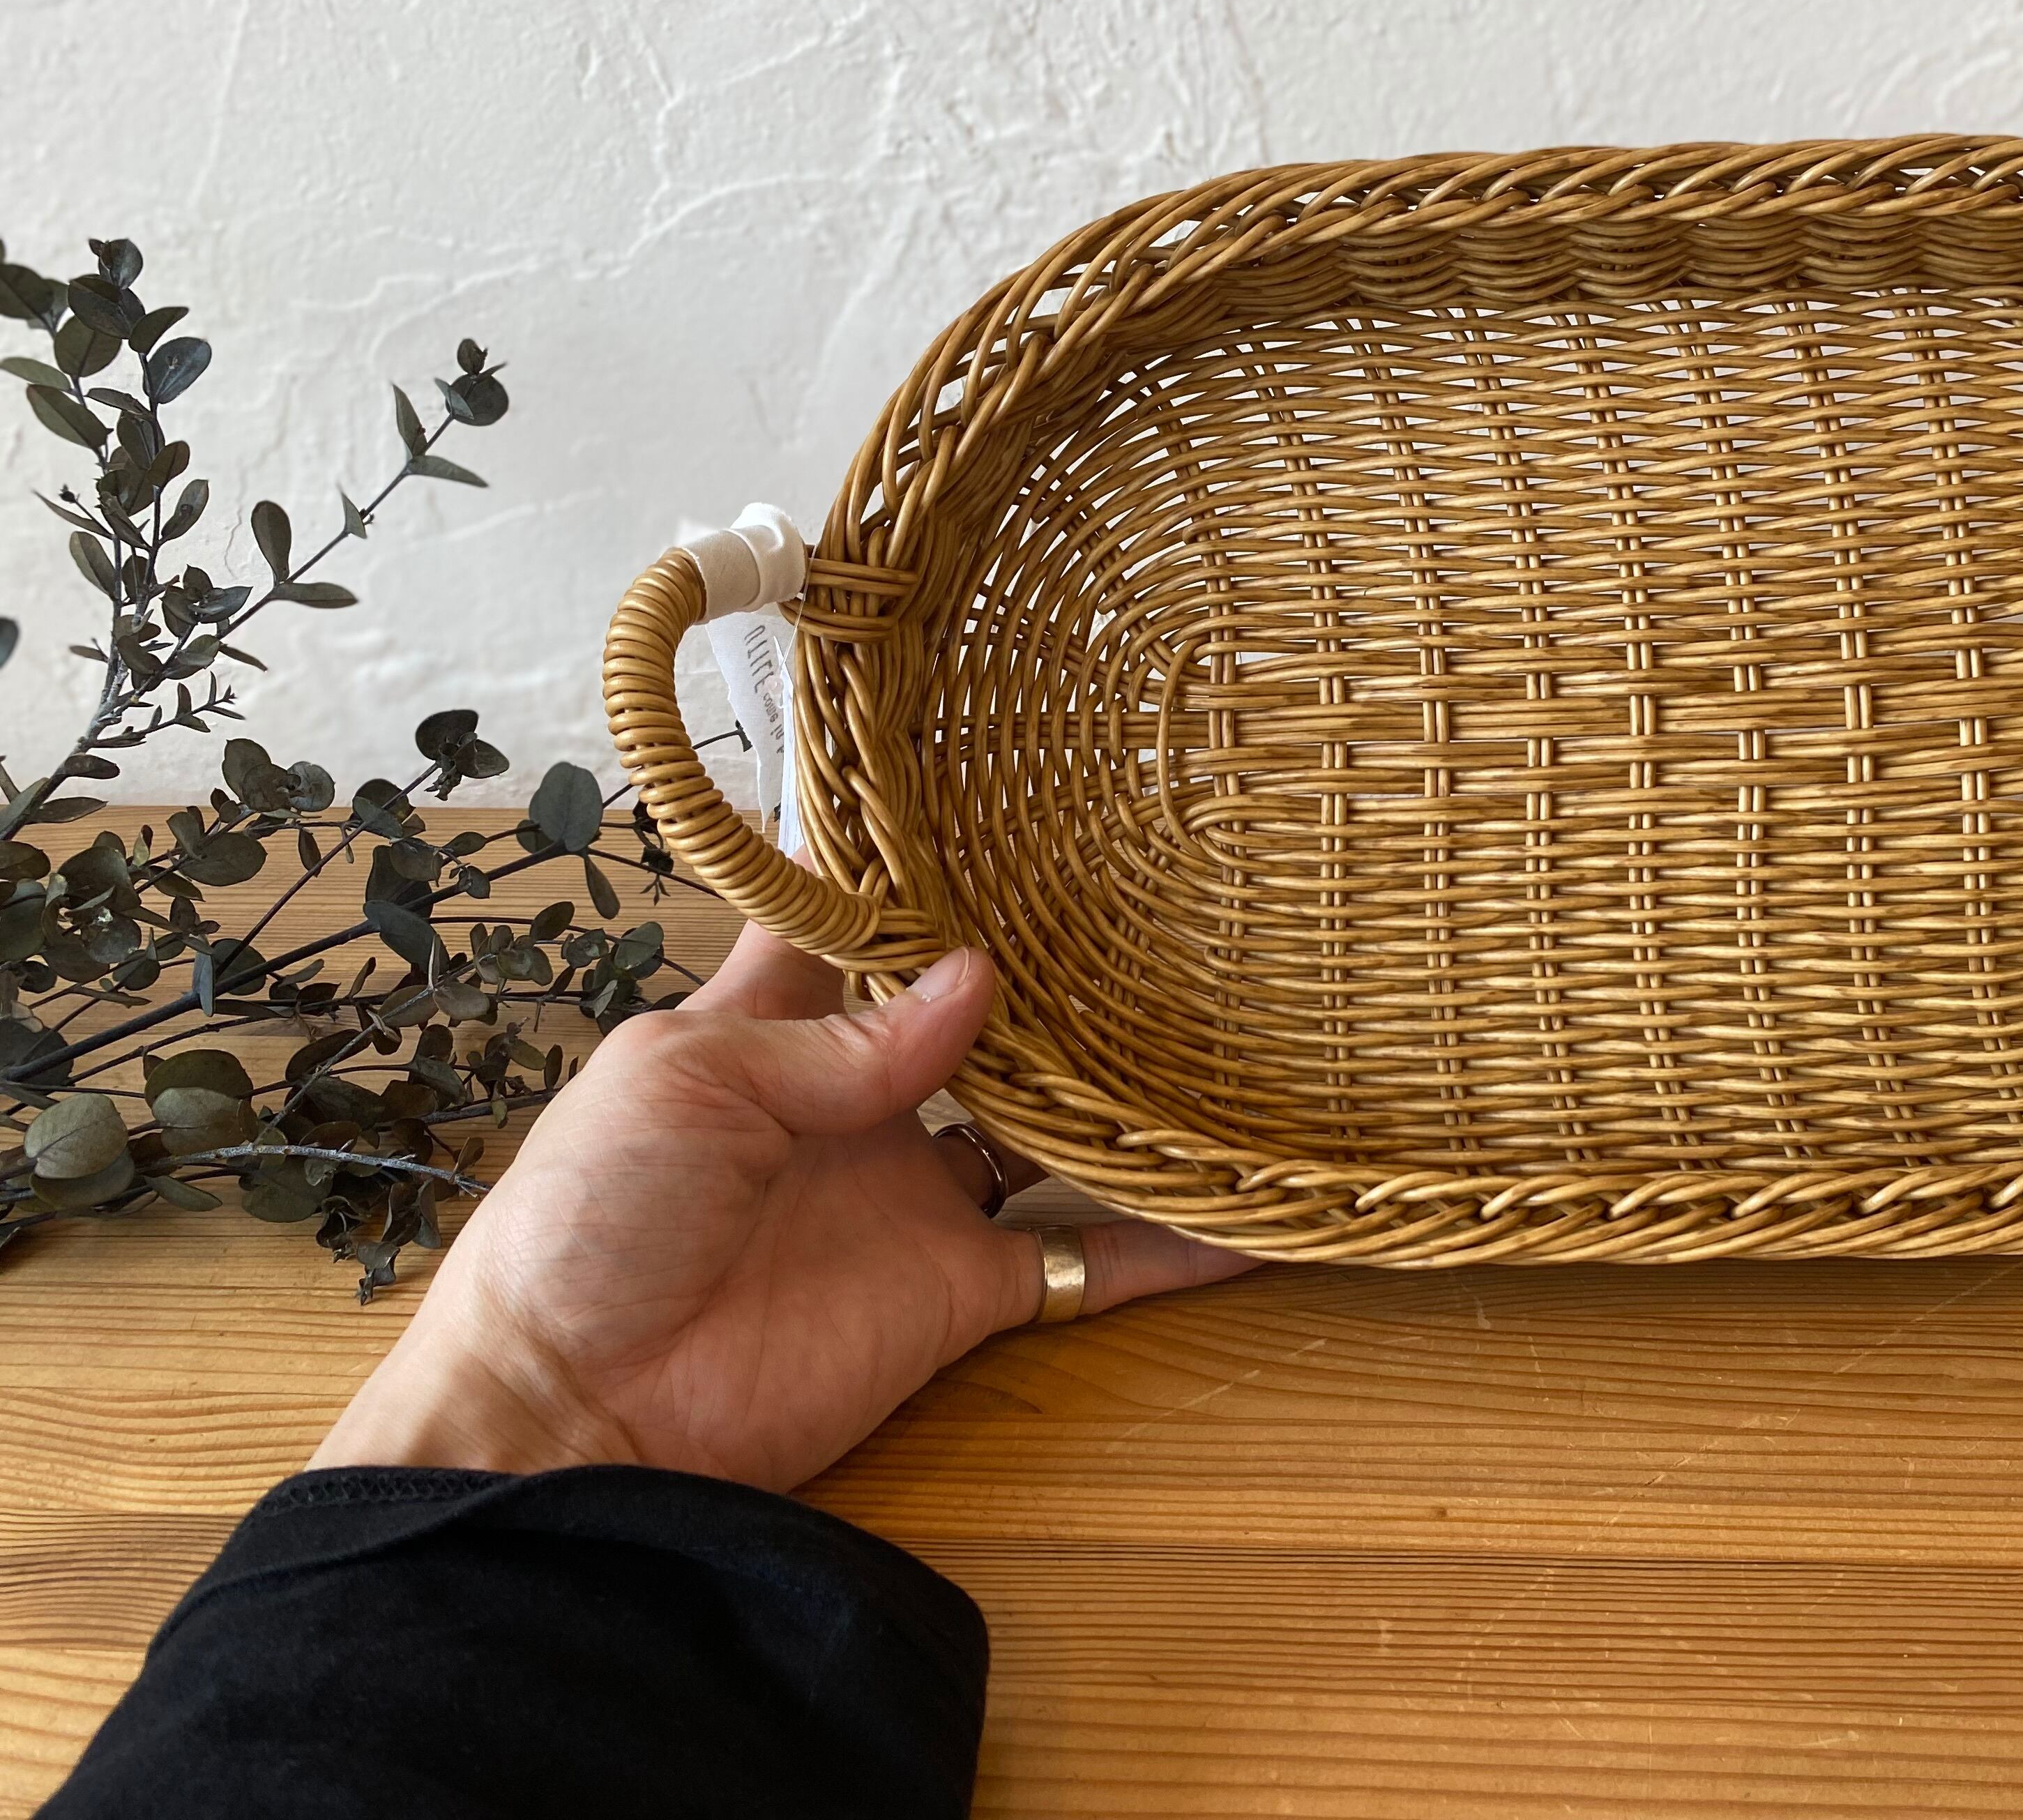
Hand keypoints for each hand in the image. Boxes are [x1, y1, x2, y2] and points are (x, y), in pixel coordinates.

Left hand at [313, 926, 1256, 1489]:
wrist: (574, 1409)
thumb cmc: (591, 1219)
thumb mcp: (688, 1083)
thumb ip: (840, 1039)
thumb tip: (980, 979)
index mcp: (772, 1026)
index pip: (856, 924)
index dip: (917, 868)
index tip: (1004, 801)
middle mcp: (859, 1099)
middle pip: (976, 1017)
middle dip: (1049, 968)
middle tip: (1154, 893)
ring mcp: (916, 1198)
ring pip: (1049, 1128)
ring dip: (1122, 1091)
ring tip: (1225, 1021)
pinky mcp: (957, 1293)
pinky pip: (1082, 1262)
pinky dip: (1171, 1247)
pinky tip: (1259, 1217)